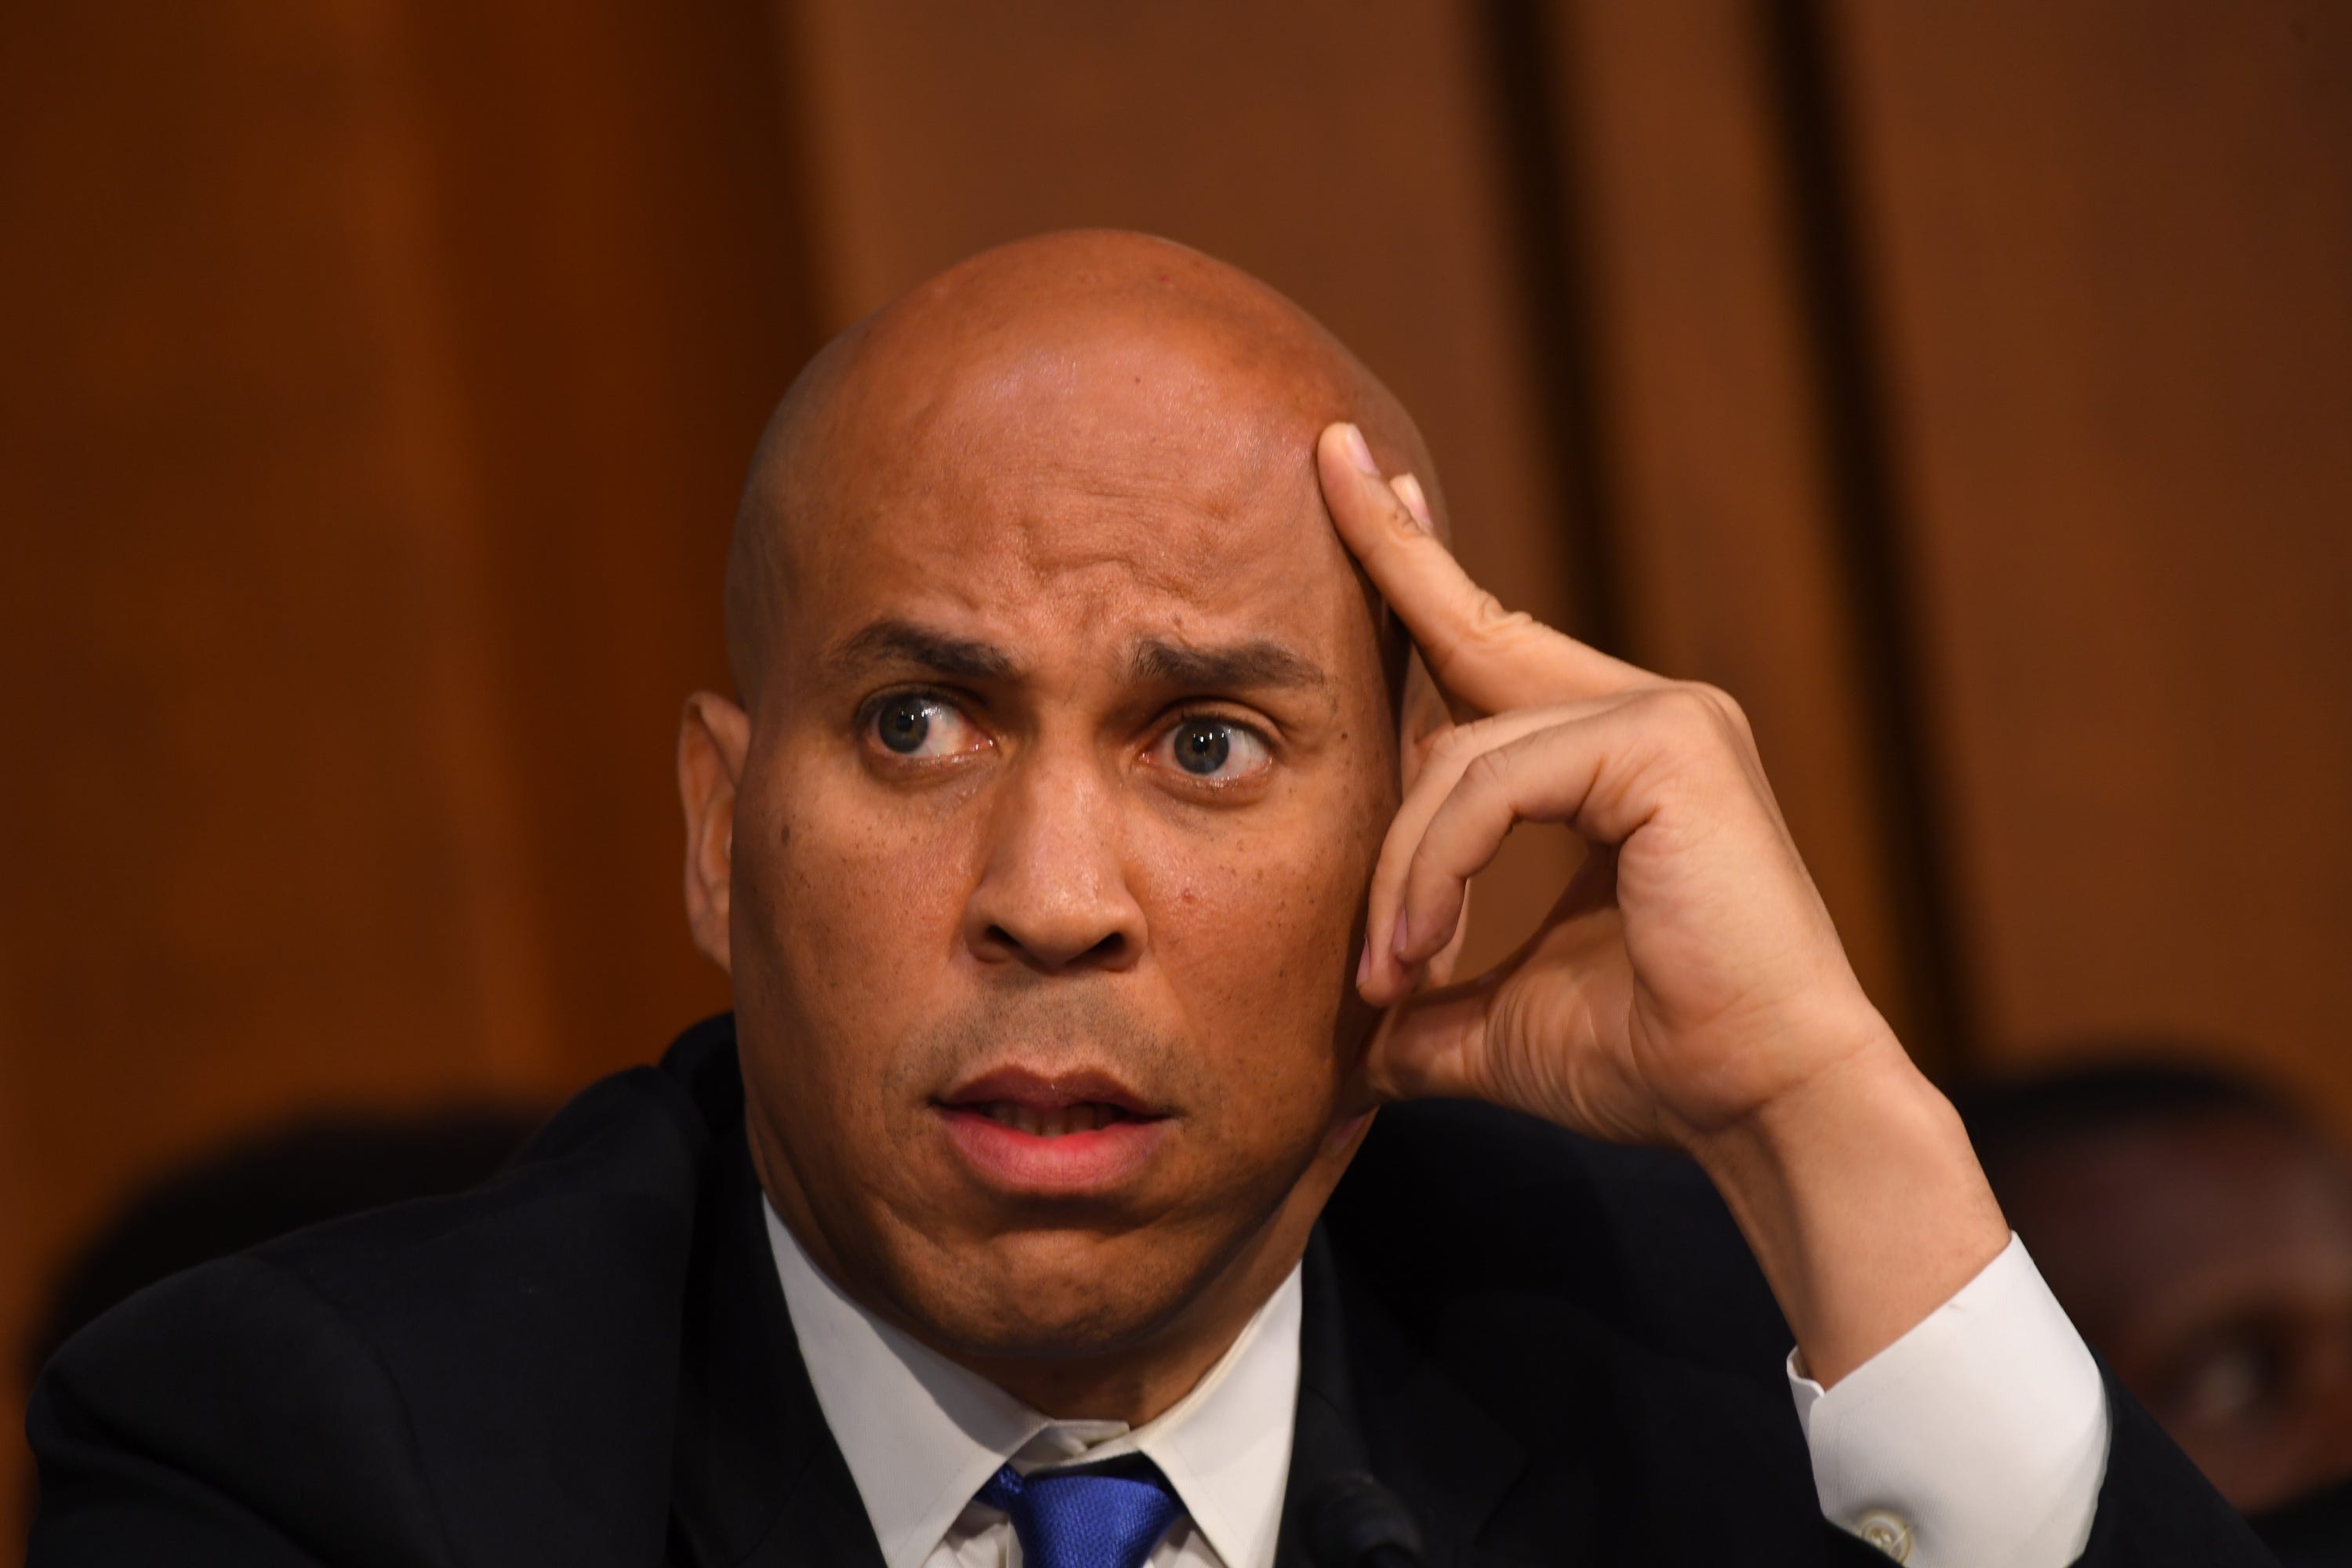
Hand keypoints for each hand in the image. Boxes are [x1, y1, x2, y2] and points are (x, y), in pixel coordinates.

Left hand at [1320, 422, 2006, 1381]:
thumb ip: (1433, 995)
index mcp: (1621, 758)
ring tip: (1390, 975)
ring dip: (1403, 871)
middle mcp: (1653, 715)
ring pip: (1459, 756)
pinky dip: (1438, 870)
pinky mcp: (1667, 745)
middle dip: (1396, 553)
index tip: (1361, 478)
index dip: (1422, 570)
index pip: (1492, 649)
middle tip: (1328, 455)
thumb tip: (1357, 1043)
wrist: (1766, 1108)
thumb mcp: (1505, 1020)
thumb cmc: (1659, 1063)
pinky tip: (1422, 950)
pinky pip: (1492, 786)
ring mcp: (1668, 719)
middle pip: (1475, 633)